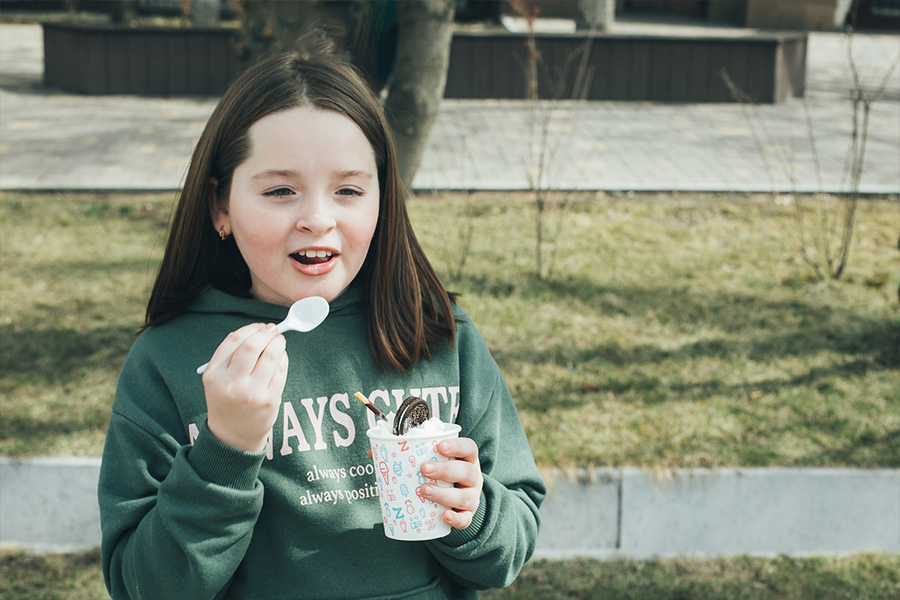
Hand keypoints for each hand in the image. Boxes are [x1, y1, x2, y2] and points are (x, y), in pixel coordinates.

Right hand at [201, 323, 287, 451]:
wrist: (233, 436)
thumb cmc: (227, 401)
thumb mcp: (218, 379)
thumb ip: (232, 356)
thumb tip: (260, 329)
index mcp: (213, 374)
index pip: (234, 340)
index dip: (250, 329)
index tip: (260, 327)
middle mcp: (231, 383)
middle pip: (252, 345)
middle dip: (266, 333)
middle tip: (273, 331)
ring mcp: (251, 393)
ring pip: (271, 356)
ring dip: (279, 343)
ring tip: (279, 341)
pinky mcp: (269, 400)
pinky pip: (281, 371)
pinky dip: (283, 359)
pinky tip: (281, 357)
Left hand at [419, 437, 483, 529]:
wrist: (457, 496)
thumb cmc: (441, 473)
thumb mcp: (437, 459)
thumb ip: (416, 454)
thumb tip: (380, 453)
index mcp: (468, 459)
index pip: (469, 448)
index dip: (457, 446)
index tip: (439, 446)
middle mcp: (473, 477)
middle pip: (467, 472)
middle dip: (445, 470)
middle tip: (424, 469)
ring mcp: (472, 497)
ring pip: (465, 497)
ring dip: (444, 494)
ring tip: (424, 491)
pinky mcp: (467, 514)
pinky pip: (465, 519)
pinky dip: (456, 519)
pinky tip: (445, 516)